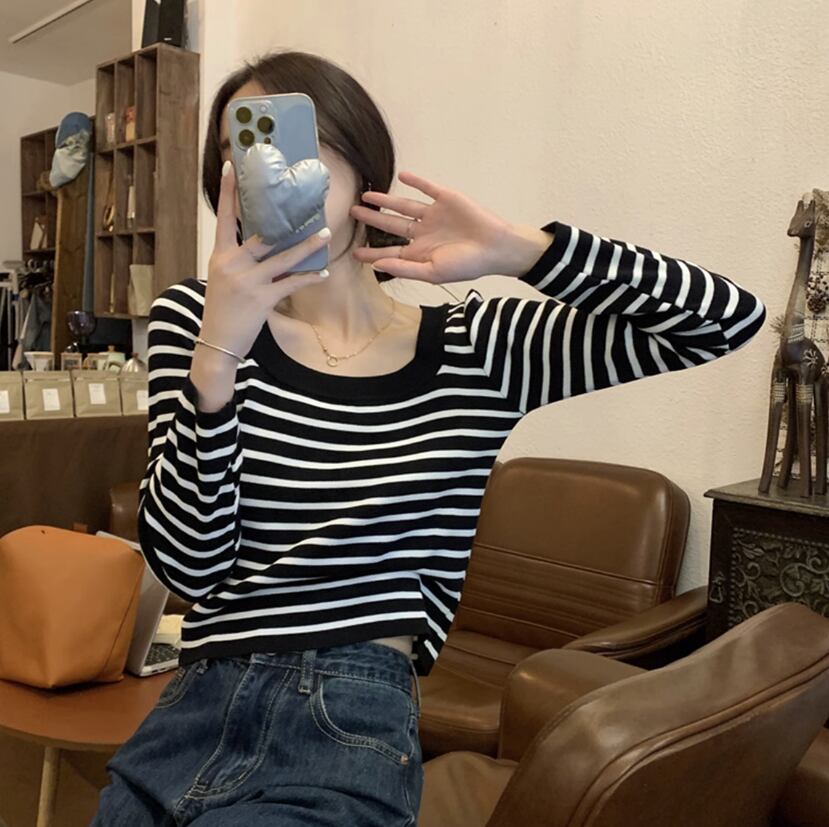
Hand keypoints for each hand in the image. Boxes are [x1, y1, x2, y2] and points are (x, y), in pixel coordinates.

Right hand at [199, 160, 330, 359]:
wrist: (216, 345)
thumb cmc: (222, 312)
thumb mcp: (223, 280)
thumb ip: (240, 261)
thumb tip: (266, 244)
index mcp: (219, 256)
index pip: (224, 218)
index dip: (229, 192)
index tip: (233, 167)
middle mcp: (231, 264)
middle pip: (262, 234)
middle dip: (286, 220)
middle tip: (305, 202)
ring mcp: (246, 282)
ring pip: (283, 257)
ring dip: (307, 246)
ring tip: (325, 234)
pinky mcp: (261, 299)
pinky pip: (291, 283)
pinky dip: (308, 277)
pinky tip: (323, 272)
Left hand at [349, 171, 518, 282]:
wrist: (496, 247)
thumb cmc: (467, 265)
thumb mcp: (433, 272)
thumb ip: (405, 268)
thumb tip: (377, 265)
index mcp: (421, 252)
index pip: (391, 252)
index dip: (372, 252)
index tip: (353, 252)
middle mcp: (424, 233)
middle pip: (392, 225)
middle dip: (372, 220)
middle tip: (352, 212)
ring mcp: (434, 215)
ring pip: (403, 205)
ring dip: (386, 200)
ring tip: (366, 196)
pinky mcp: (446, 199)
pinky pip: (427, 188)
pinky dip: (415, 181)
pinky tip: (401, 176)